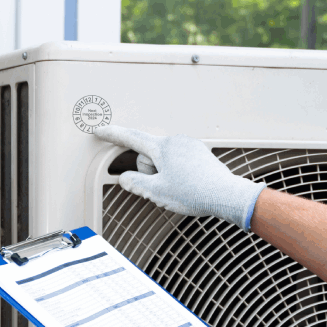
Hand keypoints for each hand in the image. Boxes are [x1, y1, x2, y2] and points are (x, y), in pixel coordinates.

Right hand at [96, 126, 264, 228]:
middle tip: (163, 189)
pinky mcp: (200, 155)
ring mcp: (190, 147)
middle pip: (148, 156)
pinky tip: (188, 187)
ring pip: (164, 161)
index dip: (113, 135)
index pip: (131, 138)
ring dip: (164, 175)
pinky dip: (177, 174)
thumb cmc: (195, 193)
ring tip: (179, 190)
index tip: (100, 130)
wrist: (226, 195)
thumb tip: (126, 178)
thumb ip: (136, 183)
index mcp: (163, 147)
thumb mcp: (156, 192)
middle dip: (149, 172)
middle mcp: (176, 142)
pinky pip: (178, 162)